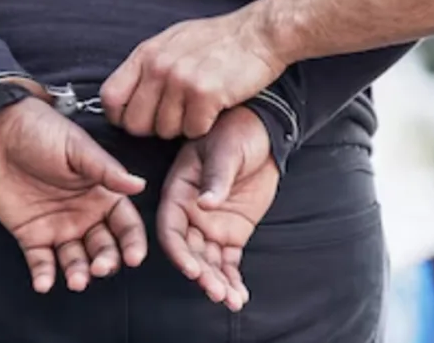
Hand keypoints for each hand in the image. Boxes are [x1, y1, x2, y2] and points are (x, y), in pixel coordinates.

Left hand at [0, 97, 147, 293]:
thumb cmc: (44, 132)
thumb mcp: (80, 149)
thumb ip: (108, 171)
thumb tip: (139, 185)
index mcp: (104, 195)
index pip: (126, 225)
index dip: (133, 242)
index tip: (134, 257)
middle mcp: (86, 215)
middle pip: (104, 247)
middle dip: (106, 262)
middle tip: (101, 268)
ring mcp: (59, 227)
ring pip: (76, 259)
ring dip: (79, 273)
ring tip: (76, 280)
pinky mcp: (31, 235)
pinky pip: (40, 261)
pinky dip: (44, 275)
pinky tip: (45, 283)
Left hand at [100, 7, 288, 139]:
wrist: (258, 34)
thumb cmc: (218, 40)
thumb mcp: (173, 42)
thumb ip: (148, 65)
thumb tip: (128, 92)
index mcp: (146, 54)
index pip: (111, 98)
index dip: (123, 116)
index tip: (141, 118)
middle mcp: (158, 67)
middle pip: (136, 124)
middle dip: (154, 128)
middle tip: (177, 116)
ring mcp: (180, 80)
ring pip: (165, 131)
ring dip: (183, 126)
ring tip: (199, 106)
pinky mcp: (205, 94)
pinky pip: (194, 130)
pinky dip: (205, 126)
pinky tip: (214, 108)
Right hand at [157, 106, 279, 311]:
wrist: (263, 132)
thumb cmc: (236, 132)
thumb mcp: (224, 149)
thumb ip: (215, 176)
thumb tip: (205, 203)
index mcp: (179, 192)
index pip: (170, 228)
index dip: (178, 251)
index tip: (193, 269)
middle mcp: (190, 214)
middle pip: (189, 251)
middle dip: (201, 274)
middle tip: (216, 291)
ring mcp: (211, 225)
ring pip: (209, 261)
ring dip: (217, 282)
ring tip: (230, 300)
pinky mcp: (232, 233)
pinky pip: (229, 260)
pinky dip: (233, 278)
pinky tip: (238, 296)